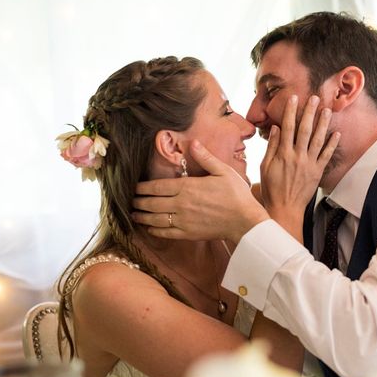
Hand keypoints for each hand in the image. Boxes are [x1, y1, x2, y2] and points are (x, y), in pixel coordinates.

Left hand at [132, 141, 268, 242]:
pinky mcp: (188, 234)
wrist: (245, 221)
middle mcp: (181, 203)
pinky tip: (150, 228)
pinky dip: (154, 230)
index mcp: (187, 186)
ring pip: (155, 218)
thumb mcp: (223, 171)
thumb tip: (193, 142)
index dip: (143, 187)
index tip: (136, 187)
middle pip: (152, 203)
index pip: (157, 186)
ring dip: (142, 216)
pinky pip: (165, 233)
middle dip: (138, 201)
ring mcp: (183, 220)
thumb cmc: (236, 195)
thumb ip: (205, 157)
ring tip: (134, 214)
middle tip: (131, 201)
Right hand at [260, 95, 339, 238]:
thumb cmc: (272, 189)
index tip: (294, 98)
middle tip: (315, 98)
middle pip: (305, 130)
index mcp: (283, 154)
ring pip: (318, 140)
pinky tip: (336, 133)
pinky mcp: (317, 173)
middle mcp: (297, 157)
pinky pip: (326, 156)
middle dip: (310, 112)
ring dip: (323, 124)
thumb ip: (271, 146)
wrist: (285, 209)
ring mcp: (309, 165)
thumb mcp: (265, 167)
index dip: (290, 111)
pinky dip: (332, 144)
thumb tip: (275, 128)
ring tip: (327, 110)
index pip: (287, 127)